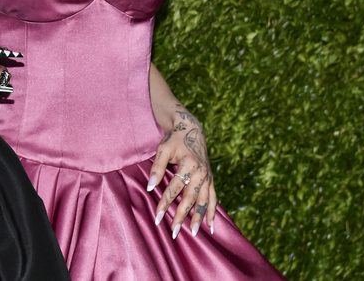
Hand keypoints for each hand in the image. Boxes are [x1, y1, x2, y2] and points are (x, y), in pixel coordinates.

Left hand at [147, 105, 216, 237]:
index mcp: (189, 164)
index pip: (174, 188)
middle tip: (173, 232)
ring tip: (193, 233)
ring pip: (204, 201)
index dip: (165, 202)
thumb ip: (157, 167)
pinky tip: (211, 226)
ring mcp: (208, 177)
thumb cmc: (175, 140)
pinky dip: (212, 212)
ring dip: (198, 218)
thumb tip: (150, 187)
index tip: (157, 216)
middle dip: (181, 215)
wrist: (192, 130)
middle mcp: (201, 173)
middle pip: (190, 198)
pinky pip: (213, 199)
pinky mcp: (211, 180)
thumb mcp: (163, 149)